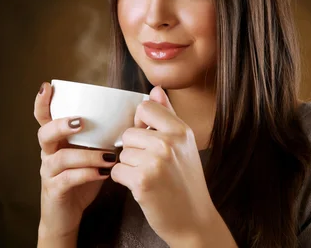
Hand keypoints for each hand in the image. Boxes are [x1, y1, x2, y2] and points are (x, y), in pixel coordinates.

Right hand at [34, 82, 116, 240]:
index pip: (44, 117)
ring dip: (85, 155)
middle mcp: (49, 153)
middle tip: (81, 121)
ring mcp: (49, 172)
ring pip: (60, 157)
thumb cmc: (84, 178)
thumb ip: (106, 134)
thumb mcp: (95, 153)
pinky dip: (86, 174)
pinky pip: (67, 179)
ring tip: (108, 156)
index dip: (42, 102)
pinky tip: (104, 173)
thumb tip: (135, 114)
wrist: (68, 215)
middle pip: (45, 133)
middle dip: (61, 125)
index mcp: (57, 140)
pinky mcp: (55, 190)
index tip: (47, 87)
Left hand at [110, 86, 222, 245]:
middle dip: (134, 150)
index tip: (148, 139)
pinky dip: (123, 181)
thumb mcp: (183, 144)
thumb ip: (167, 115)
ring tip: (150, 178)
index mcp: (181, 130)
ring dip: (129, 166)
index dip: (140, 124)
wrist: (194, 220)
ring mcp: (156, 161)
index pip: (145, 108)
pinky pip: (116, 171)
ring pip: (121, 153)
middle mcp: (169, 142)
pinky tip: (142, 188)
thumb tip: (155, 89)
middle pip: (129, 133)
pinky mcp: (142, 181)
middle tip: (152, 166)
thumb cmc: (186, 182)